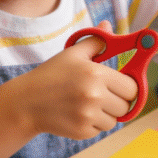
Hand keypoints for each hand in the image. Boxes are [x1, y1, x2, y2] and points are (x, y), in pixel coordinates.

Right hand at [10, 22, 136, 139]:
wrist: (26, 102)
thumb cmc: (50, 75)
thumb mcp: (72, 54)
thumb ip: (95, 41)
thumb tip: (108, 26)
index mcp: (96, 73)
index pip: (131, 87)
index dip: (126, 86)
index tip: (117, 86)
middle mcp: (94, 95)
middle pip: (125, 106)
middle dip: (116, 102)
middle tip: (100, 96)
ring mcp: (88, 115)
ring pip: (114, 121)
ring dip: (104, 115)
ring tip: (85, 105)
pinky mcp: (82, 131)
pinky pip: (100, 130)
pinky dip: (92, 125)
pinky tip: (76, 114)